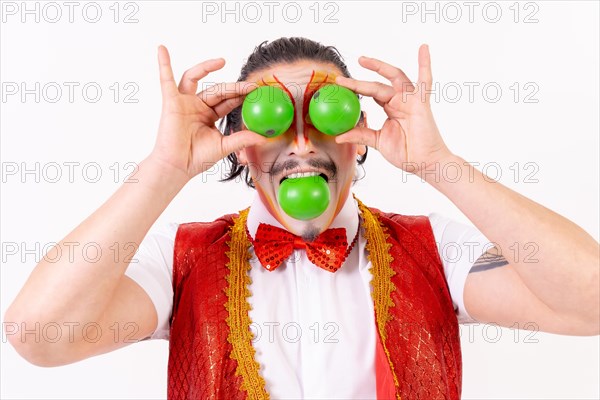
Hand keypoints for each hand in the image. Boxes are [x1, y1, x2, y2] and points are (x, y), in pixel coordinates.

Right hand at [149, 45, 266, 180]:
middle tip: (250, 85)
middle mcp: (197, 106)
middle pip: (217, 90)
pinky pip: (166, 80)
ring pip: (196, 79)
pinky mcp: (171, 102)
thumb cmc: (197, 159)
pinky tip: (162, 50)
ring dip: (206, 67)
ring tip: (222, 61)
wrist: (178, 167)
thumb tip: (264, 137)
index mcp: (209, 116)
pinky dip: (164, 64)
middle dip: (234, 87)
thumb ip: (242, 139)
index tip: (256, 90)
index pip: (228, 101)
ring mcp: (184, 103)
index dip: (241, 95)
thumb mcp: (225, 147)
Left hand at [334, 44, 452, 177]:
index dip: (355, 89)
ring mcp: (411, 100)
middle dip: (359, 80)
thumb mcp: (378, 141)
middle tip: (340, 78)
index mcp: (391, 108)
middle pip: (377, 85)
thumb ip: (360, 135)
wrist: (424, 163)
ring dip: (379, 67)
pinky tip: (423, 48)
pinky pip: (425, 80)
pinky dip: (425, 64)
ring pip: (393, 78)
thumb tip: (338, 136)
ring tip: (362, 60)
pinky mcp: (421, 103)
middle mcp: (400, 101)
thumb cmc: (406, 153)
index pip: (371, 94)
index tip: (338, 86)